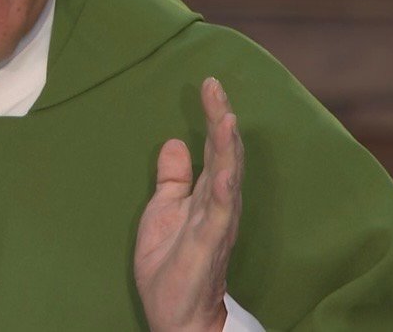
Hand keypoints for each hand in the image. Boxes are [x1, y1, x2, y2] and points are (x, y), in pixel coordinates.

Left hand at [133, 77, 244, 331]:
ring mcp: (219, 220)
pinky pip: (223, 205)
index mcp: (207, 195)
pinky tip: (225, 159)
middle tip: (214, 84)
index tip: (208, 84)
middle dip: (221, 118)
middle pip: (224, 152)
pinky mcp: (212, 239)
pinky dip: (226, 178)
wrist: (175, 315)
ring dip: (227, 142)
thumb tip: (174, 142)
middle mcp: (219, 203)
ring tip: (225, 111)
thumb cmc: (171, 266)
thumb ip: (172, 179)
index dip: (212, 117)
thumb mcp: (163, 211)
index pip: (213, 148)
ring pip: (229, 173)